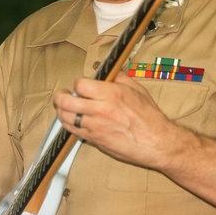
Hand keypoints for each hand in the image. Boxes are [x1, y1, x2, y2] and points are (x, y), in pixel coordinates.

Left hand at [52, 76, 179, 168]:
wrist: (156, 142)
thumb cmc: (149, 116)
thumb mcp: (137, 89)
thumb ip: (119, 78)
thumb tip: (108, 72)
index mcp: (111, 94)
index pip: (80, 84)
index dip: (78, 83)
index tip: (81, 85)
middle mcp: (100, 110)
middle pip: (66, 101)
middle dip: (59, 96)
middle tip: (61, 94)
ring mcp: (95, 126)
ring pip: (66, 117)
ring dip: (61, 110)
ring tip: (64, 107)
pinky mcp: (94, 140)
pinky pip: (72, 131)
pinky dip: (68, 123)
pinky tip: (71, 119)